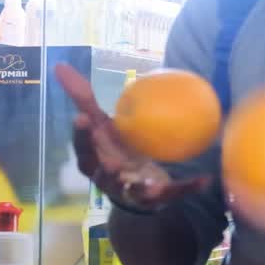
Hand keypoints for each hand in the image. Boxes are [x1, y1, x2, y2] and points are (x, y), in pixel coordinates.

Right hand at [55, 63, 209, 210]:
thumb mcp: (101, 125)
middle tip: (113, 162)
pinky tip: (205, 179)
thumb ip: (83, 98)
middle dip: (107, 170)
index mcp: (94, 160)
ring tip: (150, 183)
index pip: (83, 149)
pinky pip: (173, 193)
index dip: (81, 137)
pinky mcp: (155, 199)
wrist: (135, 184)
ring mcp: (131, 191)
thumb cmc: (113, 149)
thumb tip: (59, 66)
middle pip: (104, 174)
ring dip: (142, 188)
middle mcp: (108, 178)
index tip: (82, 119)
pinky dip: (188, 187)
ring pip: (135, 191)